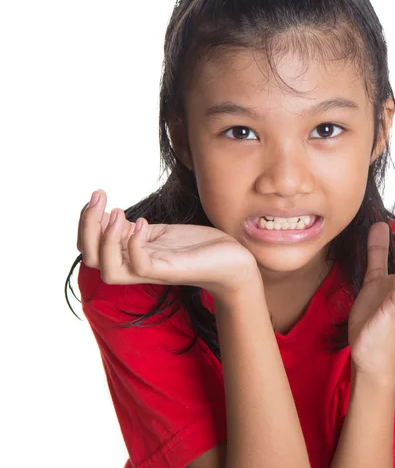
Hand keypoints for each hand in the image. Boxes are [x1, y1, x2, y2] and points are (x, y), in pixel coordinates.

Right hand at [76, 190, 259, 302]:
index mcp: (131, 255)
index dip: (86, 222)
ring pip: (109, 270)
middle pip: (91, 258)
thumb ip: (135, 230)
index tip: (97, 195)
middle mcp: (136, 266)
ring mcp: (153, 271)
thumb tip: (112, 215)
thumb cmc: (199, 246)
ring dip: (106, 240)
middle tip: (98, 196)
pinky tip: (144, 224)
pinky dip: (136, 244)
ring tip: (118, 213)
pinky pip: (141, 266)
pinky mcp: (171, 271)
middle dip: (87, 226)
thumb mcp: (161, 233)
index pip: (91, 247)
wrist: (235, 260)